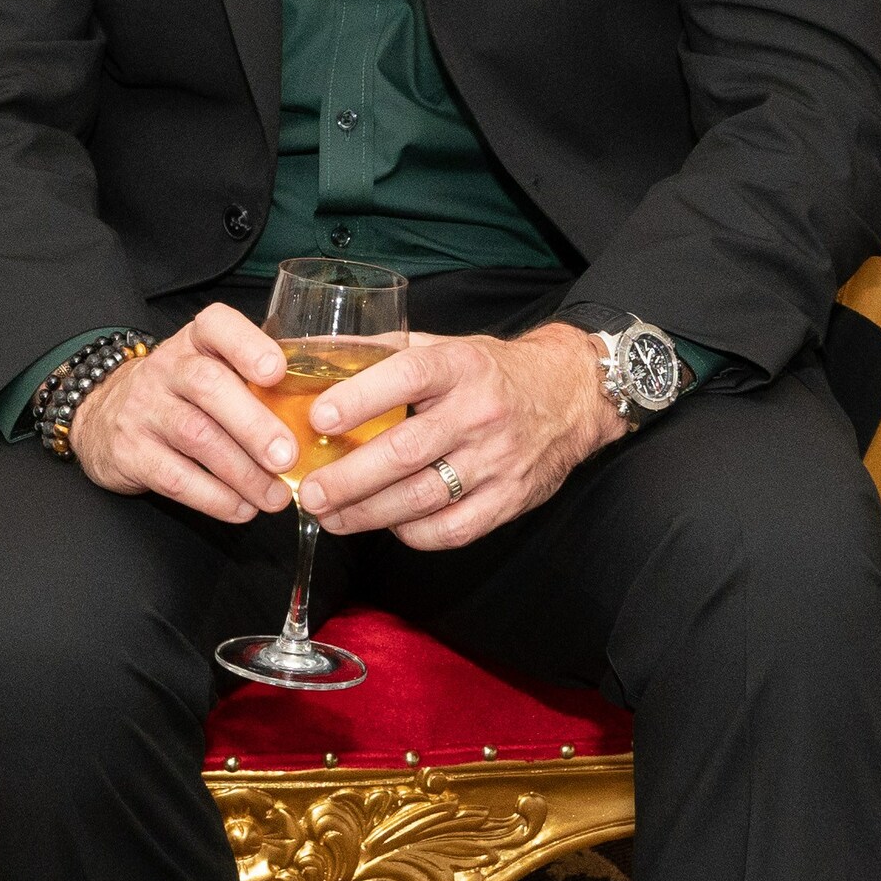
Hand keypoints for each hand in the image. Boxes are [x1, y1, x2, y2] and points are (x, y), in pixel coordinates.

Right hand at [64, 305, 300, 523]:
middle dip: (254, 424)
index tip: (277, 372)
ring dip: (243, 472)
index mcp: (196, 341)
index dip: (248, 345)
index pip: (217, 325)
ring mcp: (144, 409)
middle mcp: (166, 368)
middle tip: (288, 457)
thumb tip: (327, 416)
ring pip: (196, 436)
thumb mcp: (211, 369)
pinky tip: (243, 508)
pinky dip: (215, 498)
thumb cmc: (183, 395)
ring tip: (276, 497)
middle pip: (208, 386)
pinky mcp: (130, 452)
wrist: (104, 416)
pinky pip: (175, 477)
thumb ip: (257, 383)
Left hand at [295, 325, 623, 548]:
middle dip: (349, 477)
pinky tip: (385, 525)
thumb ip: (382, 353)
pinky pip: (452, 528)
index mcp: (460, 366)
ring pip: (423, 496)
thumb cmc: (491, 372)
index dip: (359, 398)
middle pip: (406, 450)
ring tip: (330, 517)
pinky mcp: (510, 499)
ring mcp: (497, 460)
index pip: (407, 376)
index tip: (318, 419)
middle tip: (309, 491)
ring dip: (368, 513)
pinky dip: (411, 533)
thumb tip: (310, 356)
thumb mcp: (445, 347)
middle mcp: (480, 412)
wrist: (571, 396)